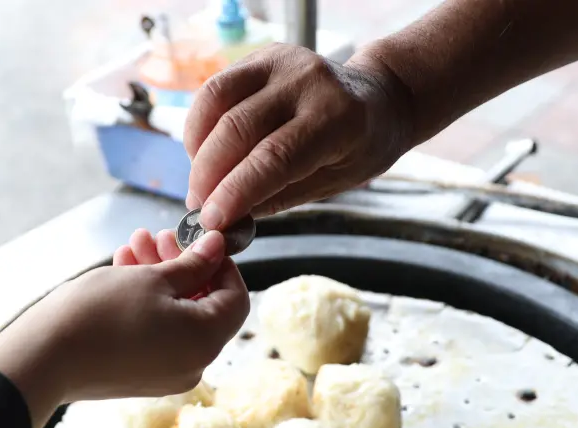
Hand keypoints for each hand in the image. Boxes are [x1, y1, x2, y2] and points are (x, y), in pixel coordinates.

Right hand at [0, 229, 248, 427]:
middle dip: (182, 265)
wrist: (42, 358)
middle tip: (160, 236)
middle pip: (204, 305)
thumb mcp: (152, 278)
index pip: (235, 298)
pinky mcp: (140, 375)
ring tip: (133, 245)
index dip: (222, 265)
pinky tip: (124, 271)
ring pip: (176, 316)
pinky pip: (157, 333)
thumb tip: (218, 247)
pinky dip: (147, 303)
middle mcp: (194, 364)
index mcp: (206, 341)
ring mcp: (167, 374)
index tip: (201, 241)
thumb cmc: (99, 313)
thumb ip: (193, 264)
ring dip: (159, 278)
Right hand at [184, 43, 412, 228]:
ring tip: (200, 180)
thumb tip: (224, 219)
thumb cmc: (361, 148)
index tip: (210, 222)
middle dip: (207, 175)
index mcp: (337, 119)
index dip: (234, 193)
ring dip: (197, 148)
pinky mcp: (260, 56)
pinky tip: (205, 153)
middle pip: (237, 128)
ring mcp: (281, 61)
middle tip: (198, 209)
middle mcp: (308, 81)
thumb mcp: (332, 183)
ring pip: (215, 100)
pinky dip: (200, 125)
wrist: (380, 98)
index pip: (273, 158)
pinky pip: (215, 89)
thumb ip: (277, 197)